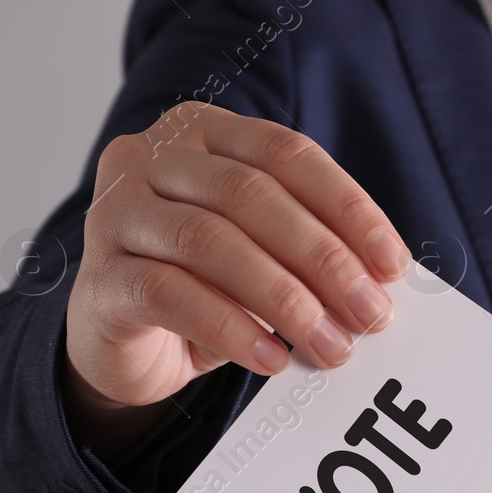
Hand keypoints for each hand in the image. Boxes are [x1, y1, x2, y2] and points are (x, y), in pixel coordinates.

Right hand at [63, 104, 409, 453]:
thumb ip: (313, 251)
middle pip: (251, 195)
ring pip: (209, 242)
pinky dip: (231, 329)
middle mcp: (149, 157)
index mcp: (203, 133)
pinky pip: (169, 295)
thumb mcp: (267, 256)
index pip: (287, 153)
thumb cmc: (207, 286)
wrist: (126, 343)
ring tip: (330, 345)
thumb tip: (383, 281)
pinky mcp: (99, 278)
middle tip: (369, 315)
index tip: (392, 264)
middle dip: (323, 259)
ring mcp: (114, 213)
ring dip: (284, 299)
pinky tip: (273, 359)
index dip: (347, 207)